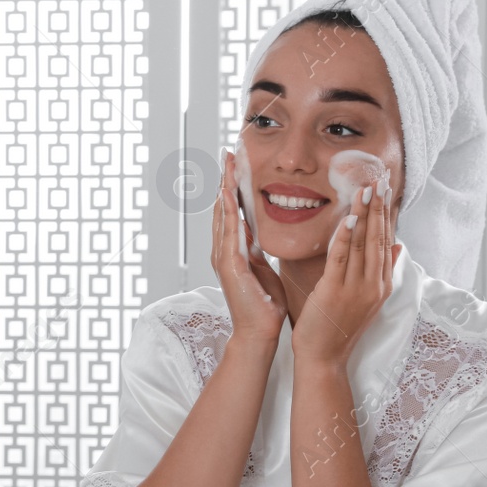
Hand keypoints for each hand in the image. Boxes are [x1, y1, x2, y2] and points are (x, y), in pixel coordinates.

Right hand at [213, 147, 287, 345]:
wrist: (258, 333)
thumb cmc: (264, 305)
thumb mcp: (263, 268)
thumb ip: (257, 250)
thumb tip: (258, 233)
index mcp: (233, 250)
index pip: (232, 211)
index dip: (233, 186)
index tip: (236, 164)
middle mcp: (223, 251)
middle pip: (223, 208)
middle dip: (225, 180)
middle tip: (228, 153)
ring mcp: (224, 259)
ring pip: (223, 216)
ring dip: (225, 190)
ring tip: (227, 166)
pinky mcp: (231, 268)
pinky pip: (230, 235)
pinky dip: (229, 215)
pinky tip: (230, 197)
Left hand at [290, 180, 401, 365]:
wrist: (325, 358)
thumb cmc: (339, 327)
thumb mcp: (367, 299)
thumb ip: (382, 271)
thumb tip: (398, 246)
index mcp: (381, 284)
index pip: (386, 241)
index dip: (386, 214)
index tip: (386, 190)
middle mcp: (374, 284)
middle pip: (378, 238)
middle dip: (379, 207)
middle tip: (381, 179)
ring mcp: (357, 289)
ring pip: (363, 244)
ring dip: (364, 215)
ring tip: (366, 189)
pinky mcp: (336, 292)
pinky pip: (342, 259)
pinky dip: (346, 237)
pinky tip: (350, 219)